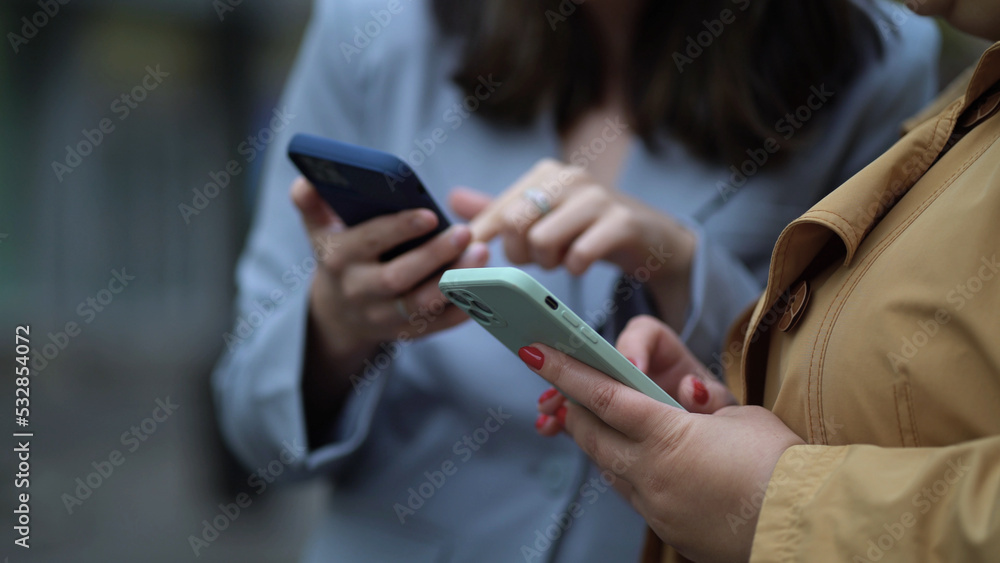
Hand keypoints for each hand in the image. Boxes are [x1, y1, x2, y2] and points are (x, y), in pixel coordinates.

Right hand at [291, 177, 488, 377]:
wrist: (338, 311)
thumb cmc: (340, 255)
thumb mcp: (319, 228)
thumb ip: (311, 201)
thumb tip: (307, 180)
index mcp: (339, 259)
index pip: (369, 241)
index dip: (399, 228)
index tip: (430, 214)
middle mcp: (359, 291)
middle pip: (398, 278)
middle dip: (434, 256)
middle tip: (466, 233)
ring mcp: (383, 317)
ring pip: (421, 305)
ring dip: (454, 284)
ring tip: (481, 255)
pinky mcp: (406, 333)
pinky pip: (438, 325)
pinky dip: (463, 309)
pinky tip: (485, 287)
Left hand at [450, 159, 696, 327]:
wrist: (652, 238)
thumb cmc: (588, 228)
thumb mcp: (543, 216)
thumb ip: (500, 210)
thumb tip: (453, 200)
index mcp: (547, 174)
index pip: (498, 209)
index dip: (485, 241)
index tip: (478, 263)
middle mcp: (571, 178)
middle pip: (515, 224)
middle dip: (520, 253)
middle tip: (537, 259)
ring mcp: (599, 199)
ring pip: (542, 240)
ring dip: (548, 262)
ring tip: (562, 259)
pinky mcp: (622, 223)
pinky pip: (579, 255)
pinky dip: (574, 267)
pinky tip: (581, 264)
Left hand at [522, 331, 801, 561]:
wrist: (806, 528)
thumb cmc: (782, 465)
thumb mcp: (741, 418)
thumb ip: (702, 408)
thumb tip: (688, 406)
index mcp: (666, 436)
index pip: (602, 396)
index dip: (565, 372)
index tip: (535, 353)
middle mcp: (649, 473)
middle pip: (593, 433)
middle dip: (574, 407)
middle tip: (563, 388)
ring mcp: (655, 506)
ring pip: (608, 466)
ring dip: (599, 440)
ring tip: (597, 420)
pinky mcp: (667, 528)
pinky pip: (631, 492)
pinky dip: (625, 470)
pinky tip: (638, 459)